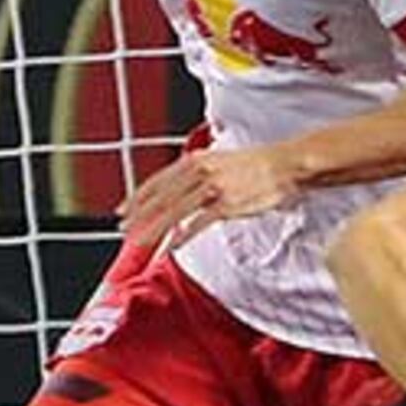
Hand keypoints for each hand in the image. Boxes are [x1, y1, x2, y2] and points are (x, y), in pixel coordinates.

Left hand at [119, 141, 300, 253]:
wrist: (283, 165)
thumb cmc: (253, 165)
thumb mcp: (216, 160)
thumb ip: (194, 174)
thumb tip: (176, 190)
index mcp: (193, 160)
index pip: (155, 181)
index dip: (135, 198)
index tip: (121, 210)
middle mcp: (198, 172)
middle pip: (159, 198)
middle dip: (138, 216)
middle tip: (123, 229)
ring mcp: (212, 188)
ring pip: (173, 212)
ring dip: (154, 229)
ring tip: (141, 243)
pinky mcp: (226, 204)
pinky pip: (198, 223)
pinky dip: (183, 236)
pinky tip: (173, 246)